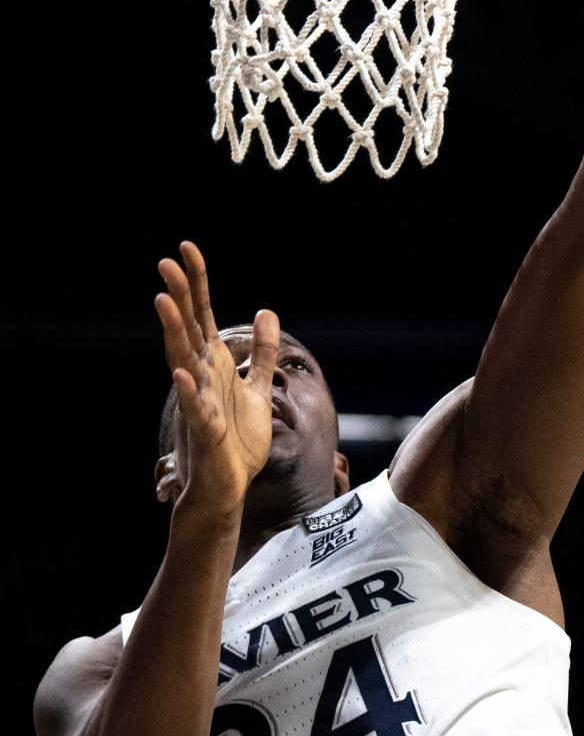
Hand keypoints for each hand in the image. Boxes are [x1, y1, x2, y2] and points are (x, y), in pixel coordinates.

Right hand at [155, 241, 278, 518]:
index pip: (201, 315)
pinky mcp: (205, 430)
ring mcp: (199, 401)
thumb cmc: (238, 441)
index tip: (187, 248)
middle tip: (166, 262)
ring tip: (163, 301)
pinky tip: (182, 374)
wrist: (230, 487)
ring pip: (183, 360)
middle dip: (179, 296)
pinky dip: (188, 391)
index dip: (196, 282)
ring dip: (173, 332)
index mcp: (214, 364)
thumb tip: (267, 312)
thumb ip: (264, 352)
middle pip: (187, 329)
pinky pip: (195, 407)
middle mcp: (201, 377)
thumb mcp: (259, 388)